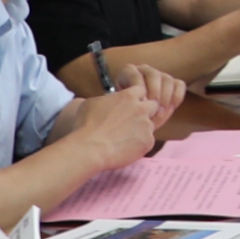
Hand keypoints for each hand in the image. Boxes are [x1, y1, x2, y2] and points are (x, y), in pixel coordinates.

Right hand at [56, 69, 182, 174]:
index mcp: (128, 97)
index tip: (130, 105)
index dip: (136, 97)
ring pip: (150, 125)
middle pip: (153, 105)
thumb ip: (105, 99)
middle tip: (134, 120)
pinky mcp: (148, 142)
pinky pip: (148, 141)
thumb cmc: (86, 126)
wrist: (90, 149)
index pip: (141, 89)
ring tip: (124, 138)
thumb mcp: (91, 103)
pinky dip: (139, 144)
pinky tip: (125, 148)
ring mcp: (146, 126)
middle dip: (146, 111)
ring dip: (141, 129)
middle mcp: (141, 109)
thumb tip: (106, 100)